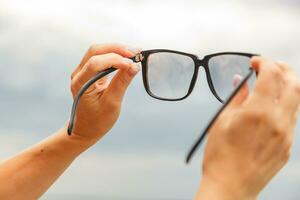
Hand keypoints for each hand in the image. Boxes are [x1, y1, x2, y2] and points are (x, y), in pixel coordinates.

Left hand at [69, 43, 139, 145]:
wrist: (86, 129)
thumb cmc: (97, 120)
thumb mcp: (112, 103)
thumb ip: (122, 82)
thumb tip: (134, 66)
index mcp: (80, 83)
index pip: (95, 63)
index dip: (114, 59)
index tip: (132, 63)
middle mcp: (78, 74)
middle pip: (95, 51)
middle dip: (116, 48)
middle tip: (136, 52)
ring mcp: (82, 72)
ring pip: (98, 51)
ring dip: (117, 50)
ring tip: (134, 53)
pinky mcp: (90, 72)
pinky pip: (102, 58)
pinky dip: (115, 56)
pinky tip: (127, 58)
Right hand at [197, 57, 299, 199]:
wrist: (230, 186)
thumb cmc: (220, 156)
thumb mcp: (222, 121)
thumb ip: (237, 98)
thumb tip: (243, 82)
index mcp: (258, 112)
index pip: (271, 74)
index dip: (264, 62)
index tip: (255, 62)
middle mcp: (278, 121)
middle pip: (294, 84)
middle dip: (283, 69)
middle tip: (270, 67)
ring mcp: (286, 135)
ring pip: (296, 101)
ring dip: (286, 87)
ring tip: (270, 86)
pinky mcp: (287, 147)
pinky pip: (291, 119)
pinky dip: (284, 106)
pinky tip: (269, 109)